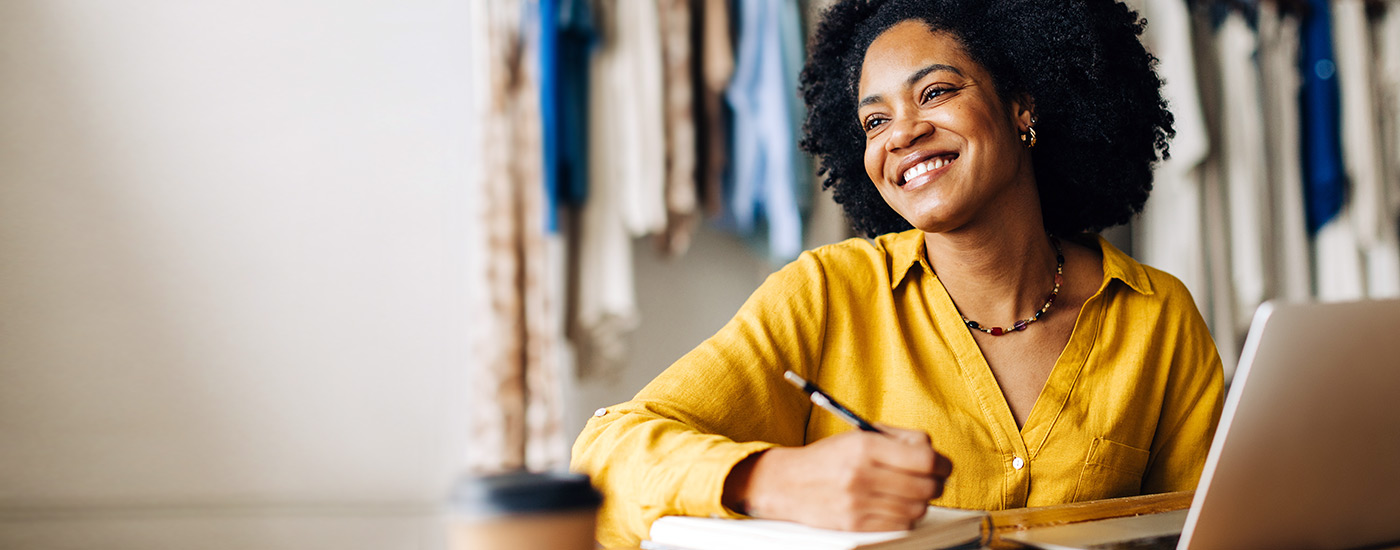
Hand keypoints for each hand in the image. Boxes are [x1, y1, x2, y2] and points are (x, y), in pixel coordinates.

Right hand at [723, 426, 952, 531]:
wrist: (788, 483)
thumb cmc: (827, 458)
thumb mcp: (858, 436)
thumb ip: (897, 440)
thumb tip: (932, 452)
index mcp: (865, 446)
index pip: (924, 458)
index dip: (941, 462)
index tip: (941, 464)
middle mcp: (862, 474)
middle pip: (926, 486)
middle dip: (935, 483)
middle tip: (931, 480)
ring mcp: (859, 502)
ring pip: (917, 508)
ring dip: (920, 501)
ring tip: (909, 493)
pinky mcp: (856, 524)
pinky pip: (900, 525)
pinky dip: (905, 517)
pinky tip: (896, 506)